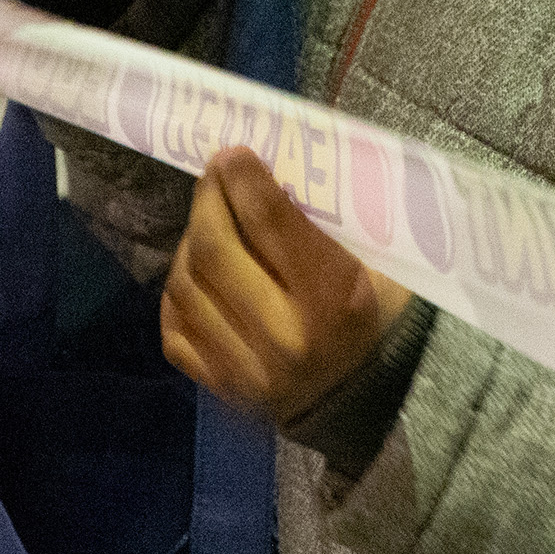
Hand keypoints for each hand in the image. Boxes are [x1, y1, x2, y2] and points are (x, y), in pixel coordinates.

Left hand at [163, 146, 411, 426]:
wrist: (367, 400)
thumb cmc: (379, 314)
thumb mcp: (378, 263)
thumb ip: (330, 221)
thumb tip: (274, 167)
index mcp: (333, 299)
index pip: (270, 223)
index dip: (244, 179)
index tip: (233, 153)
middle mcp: (284, 338)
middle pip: (215, 251)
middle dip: (208, 200)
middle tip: (214, 174)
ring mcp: (247, 369)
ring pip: (186, 286)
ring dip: (190, 241)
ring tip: (208, 220)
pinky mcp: (222, 388)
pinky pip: (175, 328)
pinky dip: (178, 291)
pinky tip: (197, 270)